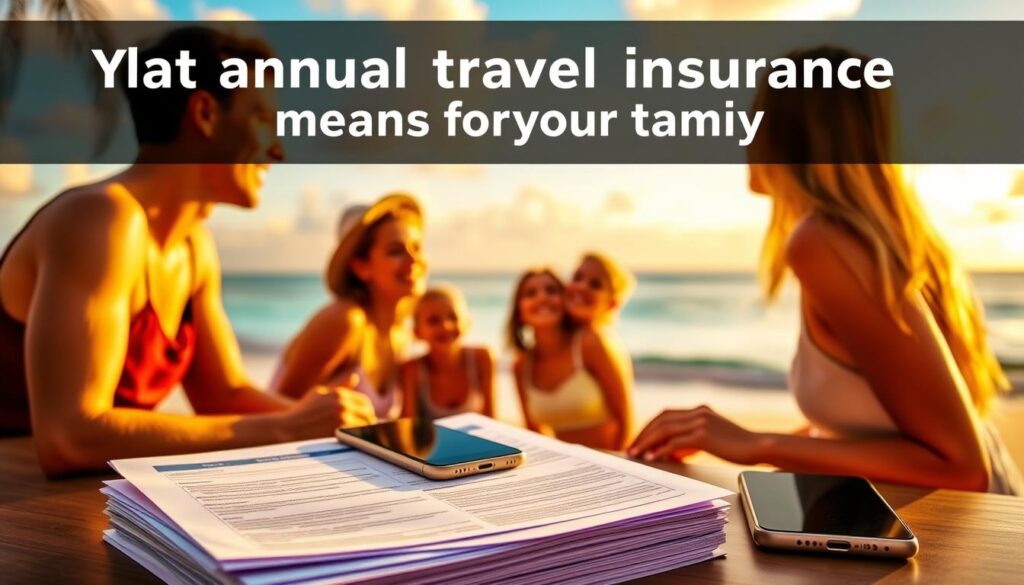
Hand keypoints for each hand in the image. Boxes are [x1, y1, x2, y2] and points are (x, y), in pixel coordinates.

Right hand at [280, 380, 375, 440]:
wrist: (287, 429)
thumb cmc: (303, 411)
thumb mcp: (319, 393)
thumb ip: (340, 386)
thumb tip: (356, 376)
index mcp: (339, 394)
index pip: (365, 403)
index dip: (367, 412)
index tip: (366, 419)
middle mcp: (342, 404)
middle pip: (368, 414)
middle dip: (369, 422)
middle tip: (368, 431)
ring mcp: (341, 418)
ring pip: (365, 426)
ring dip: (366, 432)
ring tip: (364, 438)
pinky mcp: (340, 433)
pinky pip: (358, 436)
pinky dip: (360, 439)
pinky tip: (357, 443)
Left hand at [627, 405, 764, 464]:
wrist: (758, 446)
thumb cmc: (737, 446)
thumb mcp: (713, 437)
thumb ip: (693, 439)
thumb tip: (672, 451)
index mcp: (700, 410)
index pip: (666, 415)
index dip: (650, 427)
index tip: (639, 440)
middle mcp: (698, 412)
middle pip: (661, 419)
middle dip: (644, 434)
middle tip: (632, 448)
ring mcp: (700, 422)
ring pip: (664, 429)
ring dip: (647, 442)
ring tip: (636, 454)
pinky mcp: (703, 435)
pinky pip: (674, 442)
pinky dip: (660, 449)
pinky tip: (652, 458)